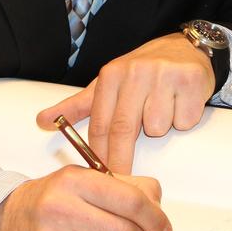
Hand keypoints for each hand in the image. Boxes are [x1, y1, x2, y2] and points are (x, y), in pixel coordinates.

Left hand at [36, 33, 214, 174]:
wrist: (184, 48)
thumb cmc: (141, 71)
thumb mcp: (106, 85)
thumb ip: (76, 105)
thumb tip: (41, 121)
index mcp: (111, 75)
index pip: (100, 123)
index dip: (99, 153)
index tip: (100, 175)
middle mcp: (135, 72)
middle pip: (124, 129)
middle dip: (122, 160)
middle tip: (124, 182)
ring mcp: (164, 75)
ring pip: (158, 127)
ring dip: (160, 129)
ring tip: (161, 110)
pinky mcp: (190, 81)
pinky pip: (183, 120)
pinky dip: (182, 121)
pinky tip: (179, 103)